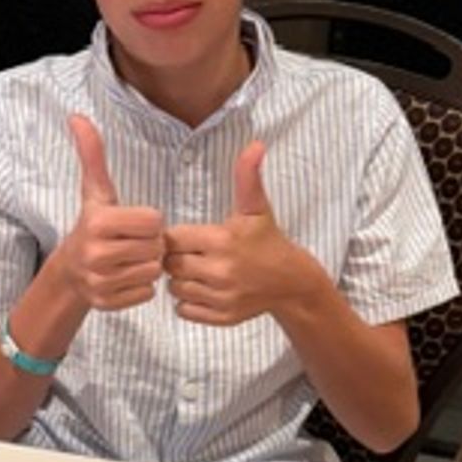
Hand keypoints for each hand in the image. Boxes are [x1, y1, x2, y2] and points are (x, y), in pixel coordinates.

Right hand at [60, 114, 164, 310]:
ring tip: (129, 259)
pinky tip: (125, 278)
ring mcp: (100, 280)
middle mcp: (97, 253)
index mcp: (99, 222)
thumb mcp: (94, 192)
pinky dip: (140, 287)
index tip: (132, 223)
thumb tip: (77, 116)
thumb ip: (92, 155)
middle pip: (155, 247)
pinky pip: (146, 293)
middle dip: (150, 245)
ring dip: (147, 265)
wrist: (69, 271)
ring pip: (152, 271)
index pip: (154, 221)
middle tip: (132, 243)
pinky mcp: (106, 303)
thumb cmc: (92, 226)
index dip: (149, 222)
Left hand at [164, 141, 322, 324]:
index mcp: (222, 240)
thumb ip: (247, 176)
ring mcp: (220, 297)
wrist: (291, 283)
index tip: (189, 238)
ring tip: (197, 271)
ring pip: (175, 288)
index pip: (173, 239)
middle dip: (176, 258)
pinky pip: (184, 310)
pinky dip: (188, 302)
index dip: (176, 237)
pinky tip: (203, 290)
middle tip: (193, 255)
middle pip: (170, 264)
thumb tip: (255, 144)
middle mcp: (220, 270)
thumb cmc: (267, 241)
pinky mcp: (221, 317)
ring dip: (180, 281)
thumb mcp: (256, 209)